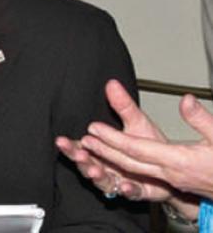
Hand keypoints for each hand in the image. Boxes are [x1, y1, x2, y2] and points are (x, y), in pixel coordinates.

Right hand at [57, 79, 173, 202]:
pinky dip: (126, 190)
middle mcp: (106, 165)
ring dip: (97, 176)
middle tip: (79, 155)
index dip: (70, 146)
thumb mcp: (135, 121)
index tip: (62, 141)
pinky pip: (129, 193)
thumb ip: (122, 105)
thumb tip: (112, 83)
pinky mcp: (136, 191)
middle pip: (86, 165)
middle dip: (80, 161)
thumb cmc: (149, 144)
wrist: (170, 167)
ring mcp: (119, 179)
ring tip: (96, 170)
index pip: (80, 147)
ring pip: (103, 181)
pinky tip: (125, 186)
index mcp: (101, 149)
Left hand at [85, 87, 212, 201]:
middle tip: (82, 139)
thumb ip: (201, 119)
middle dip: (103, 150)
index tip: (94, 128)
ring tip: (89, 149)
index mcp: (177, 162)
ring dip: (109, 160)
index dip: (113, 139)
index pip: (137, 149)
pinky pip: (142, 175)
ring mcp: (170, 180)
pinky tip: (113, 161)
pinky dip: (123, 167)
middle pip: (129, 162)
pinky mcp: (172, 182)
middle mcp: (169, 174)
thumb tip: (185, 99)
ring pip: (133, 170)